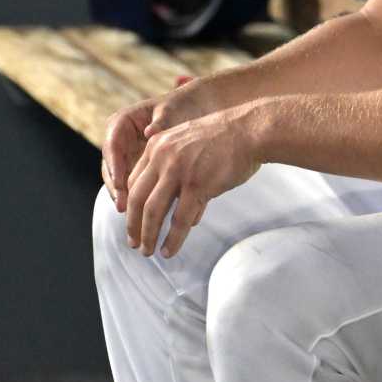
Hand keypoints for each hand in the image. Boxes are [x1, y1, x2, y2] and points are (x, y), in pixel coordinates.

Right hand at [100, 82, 218, 211]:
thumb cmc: (180, 108)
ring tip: (128, 212)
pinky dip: (133, 195)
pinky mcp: (133, 165)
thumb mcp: (171, 112)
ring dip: (122, 195)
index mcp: (121, 121)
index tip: (120, 183)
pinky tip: (140, 209)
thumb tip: (149, 133)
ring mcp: (124, 153)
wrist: (191, 110)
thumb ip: (160, 123)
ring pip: (117, 177)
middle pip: (110, 165)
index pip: (112, 144)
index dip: (114, 165)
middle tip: (122, 205)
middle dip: (116, 186)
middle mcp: (118, 138)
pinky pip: (129, 182)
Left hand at [124, 105, 262, 257]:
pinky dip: (172, 239)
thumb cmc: (226, 139)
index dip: (130, 205)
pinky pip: (180, 220)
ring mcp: (179, 171)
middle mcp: (163, 157)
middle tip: (132, 243)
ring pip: (153, 211)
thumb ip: (178, 172)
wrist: (250, 130)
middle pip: (137, 197)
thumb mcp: (189, 145)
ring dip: (147, 235)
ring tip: (147, 251)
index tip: (132, 221)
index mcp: (157, 146)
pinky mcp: (198, 185)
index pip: (133, 181)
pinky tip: (168, 251)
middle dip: (133, 225)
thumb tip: (182, 210)